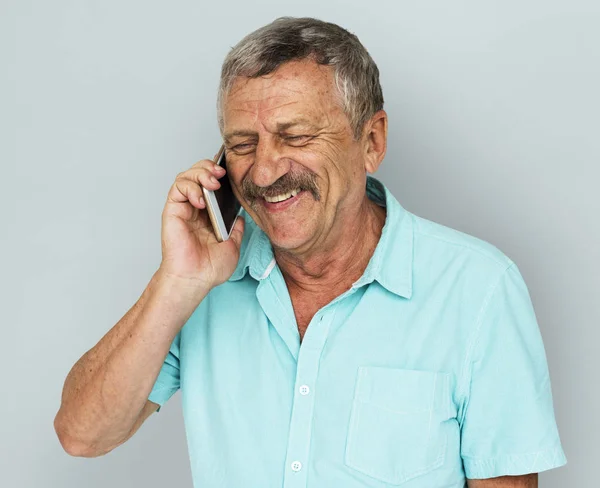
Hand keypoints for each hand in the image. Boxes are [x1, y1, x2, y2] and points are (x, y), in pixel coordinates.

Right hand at [158, 155, 244, 290]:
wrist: (196, 279)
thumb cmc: (210, 268)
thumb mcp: (233, 245)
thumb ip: (237, 229)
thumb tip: (240, 217)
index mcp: (209, 215)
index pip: (212, 184)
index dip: (219, 173)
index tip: (231, 172)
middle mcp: (195, 209)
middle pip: (198, 174)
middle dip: (209, 167)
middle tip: (221, 174)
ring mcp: (183, 208)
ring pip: (186, 176)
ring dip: (200, 173)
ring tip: (213, 183)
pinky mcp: (173, 211)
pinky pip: (178, 188)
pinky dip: (190, 187)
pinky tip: (201, 199)